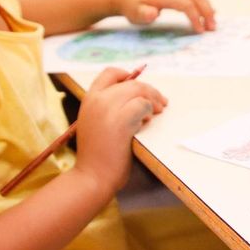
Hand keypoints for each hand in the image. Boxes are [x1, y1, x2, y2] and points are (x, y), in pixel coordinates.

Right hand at [71, 66, 166, 192]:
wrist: (91, 176)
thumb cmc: (96, 155)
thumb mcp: (94, 122)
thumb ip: (107, 108)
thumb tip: (133, 97)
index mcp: (88, 99)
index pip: (109, 73)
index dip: (127, 75)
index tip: (139, 84)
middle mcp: (97, 100)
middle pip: (130, 83)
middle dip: (149, 91)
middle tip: (161, 102)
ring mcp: (108, 109)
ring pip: (139, 91)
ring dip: (153, 100)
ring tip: (157, 111)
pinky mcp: (121, 121)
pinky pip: (143, 106)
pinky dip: (150, 112)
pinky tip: (148, 122)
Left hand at [115, 0, 215, 32]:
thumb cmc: (131, 8)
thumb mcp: (134, 14)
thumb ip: (144, 14)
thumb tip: (154, 13)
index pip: (186, 4)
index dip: (195, 17)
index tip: (199, 31)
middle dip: (207, 12)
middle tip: (212, 29)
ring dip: (207, 7)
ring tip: (212, 24)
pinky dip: (203, 3)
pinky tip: (207, 13)